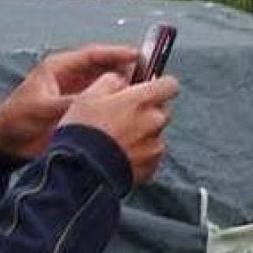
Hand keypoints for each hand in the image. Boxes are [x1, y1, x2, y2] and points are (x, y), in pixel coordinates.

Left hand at [0, 45, 138, 158]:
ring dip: (125, 89)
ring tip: (147, 94)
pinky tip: (133, 112)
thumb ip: (72, 102)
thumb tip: (101, 101)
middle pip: (105, 69)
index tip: (138, 55)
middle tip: (151, 76)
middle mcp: (72, 78)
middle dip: (127, 71)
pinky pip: (104, 104)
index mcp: (60, 68)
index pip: (93, 55)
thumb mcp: (44, 108)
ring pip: (107, 87)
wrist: (7, 143)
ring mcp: (77, 95)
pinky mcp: (81, 112)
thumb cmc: (18, 118)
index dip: (116, 53)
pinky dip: (117, 106)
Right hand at [59, 72, 178, 183]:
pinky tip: (119, 156)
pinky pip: (151, 155)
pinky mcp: (152, 167)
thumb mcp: (88, 95)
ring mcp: (155, 146)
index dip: (161, 85)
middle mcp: (155, 122)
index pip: (170, 85)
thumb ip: (112, 80)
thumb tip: (123, 80)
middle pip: (162, 110)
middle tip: (123, 118)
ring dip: (143, 134)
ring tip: (116, 141)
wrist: (81, 172)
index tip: (150, 88)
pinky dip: (140, 154)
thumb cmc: (83, 130)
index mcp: (142, 101)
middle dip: (147, 111)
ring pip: (155, 134)